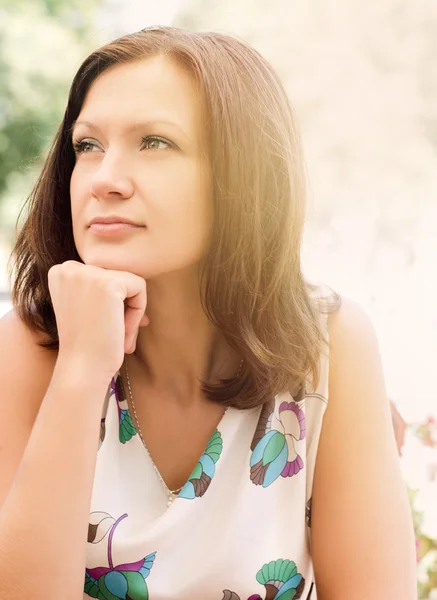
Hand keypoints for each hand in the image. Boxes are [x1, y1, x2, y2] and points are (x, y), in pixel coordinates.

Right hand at [48, 261, 147, 381]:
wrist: (81, 370)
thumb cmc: (87, 345)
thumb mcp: (87, 308)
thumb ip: (102, 290)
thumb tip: (135, 284)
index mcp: (60, 272)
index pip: (104, 275)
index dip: (112, 303)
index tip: (106, 327)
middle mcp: (69, 268)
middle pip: (117, 276)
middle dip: (123, 309)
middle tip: (117, 336)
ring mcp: (87, 274)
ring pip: (130, 282)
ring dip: (131, 313)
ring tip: (120, 337)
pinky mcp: (108, 283)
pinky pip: (140, 288)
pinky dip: (138, 312)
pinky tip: (122, 332)